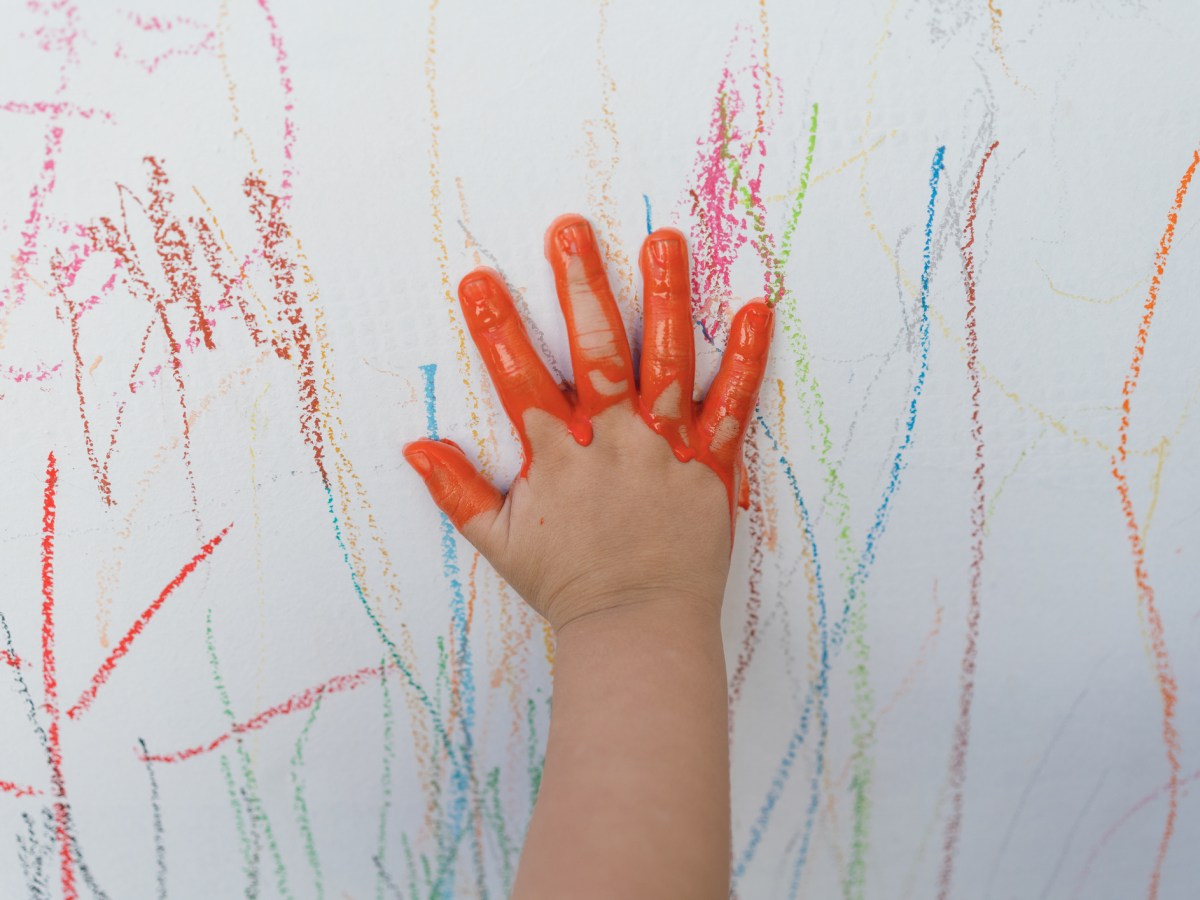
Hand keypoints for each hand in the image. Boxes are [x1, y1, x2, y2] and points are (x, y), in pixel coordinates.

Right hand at [404, 214, 773, 632]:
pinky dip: (745, 360)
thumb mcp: (499, 541)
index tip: (479, 280)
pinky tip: (755, 310)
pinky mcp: (710, 466)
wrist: (639, 626)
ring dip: (666, 298)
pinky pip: (732, 407)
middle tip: (572, 229)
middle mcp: (612, 440)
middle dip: (582, 287)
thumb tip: (416, 447)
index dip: (497, 328)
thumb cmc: (569, 585)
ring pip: (667, 362)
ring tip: (665, 241)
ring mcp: (665, 449)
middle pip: (596, 351)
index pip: (518, 379)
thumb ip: (457, 491)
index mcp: (559, 454)